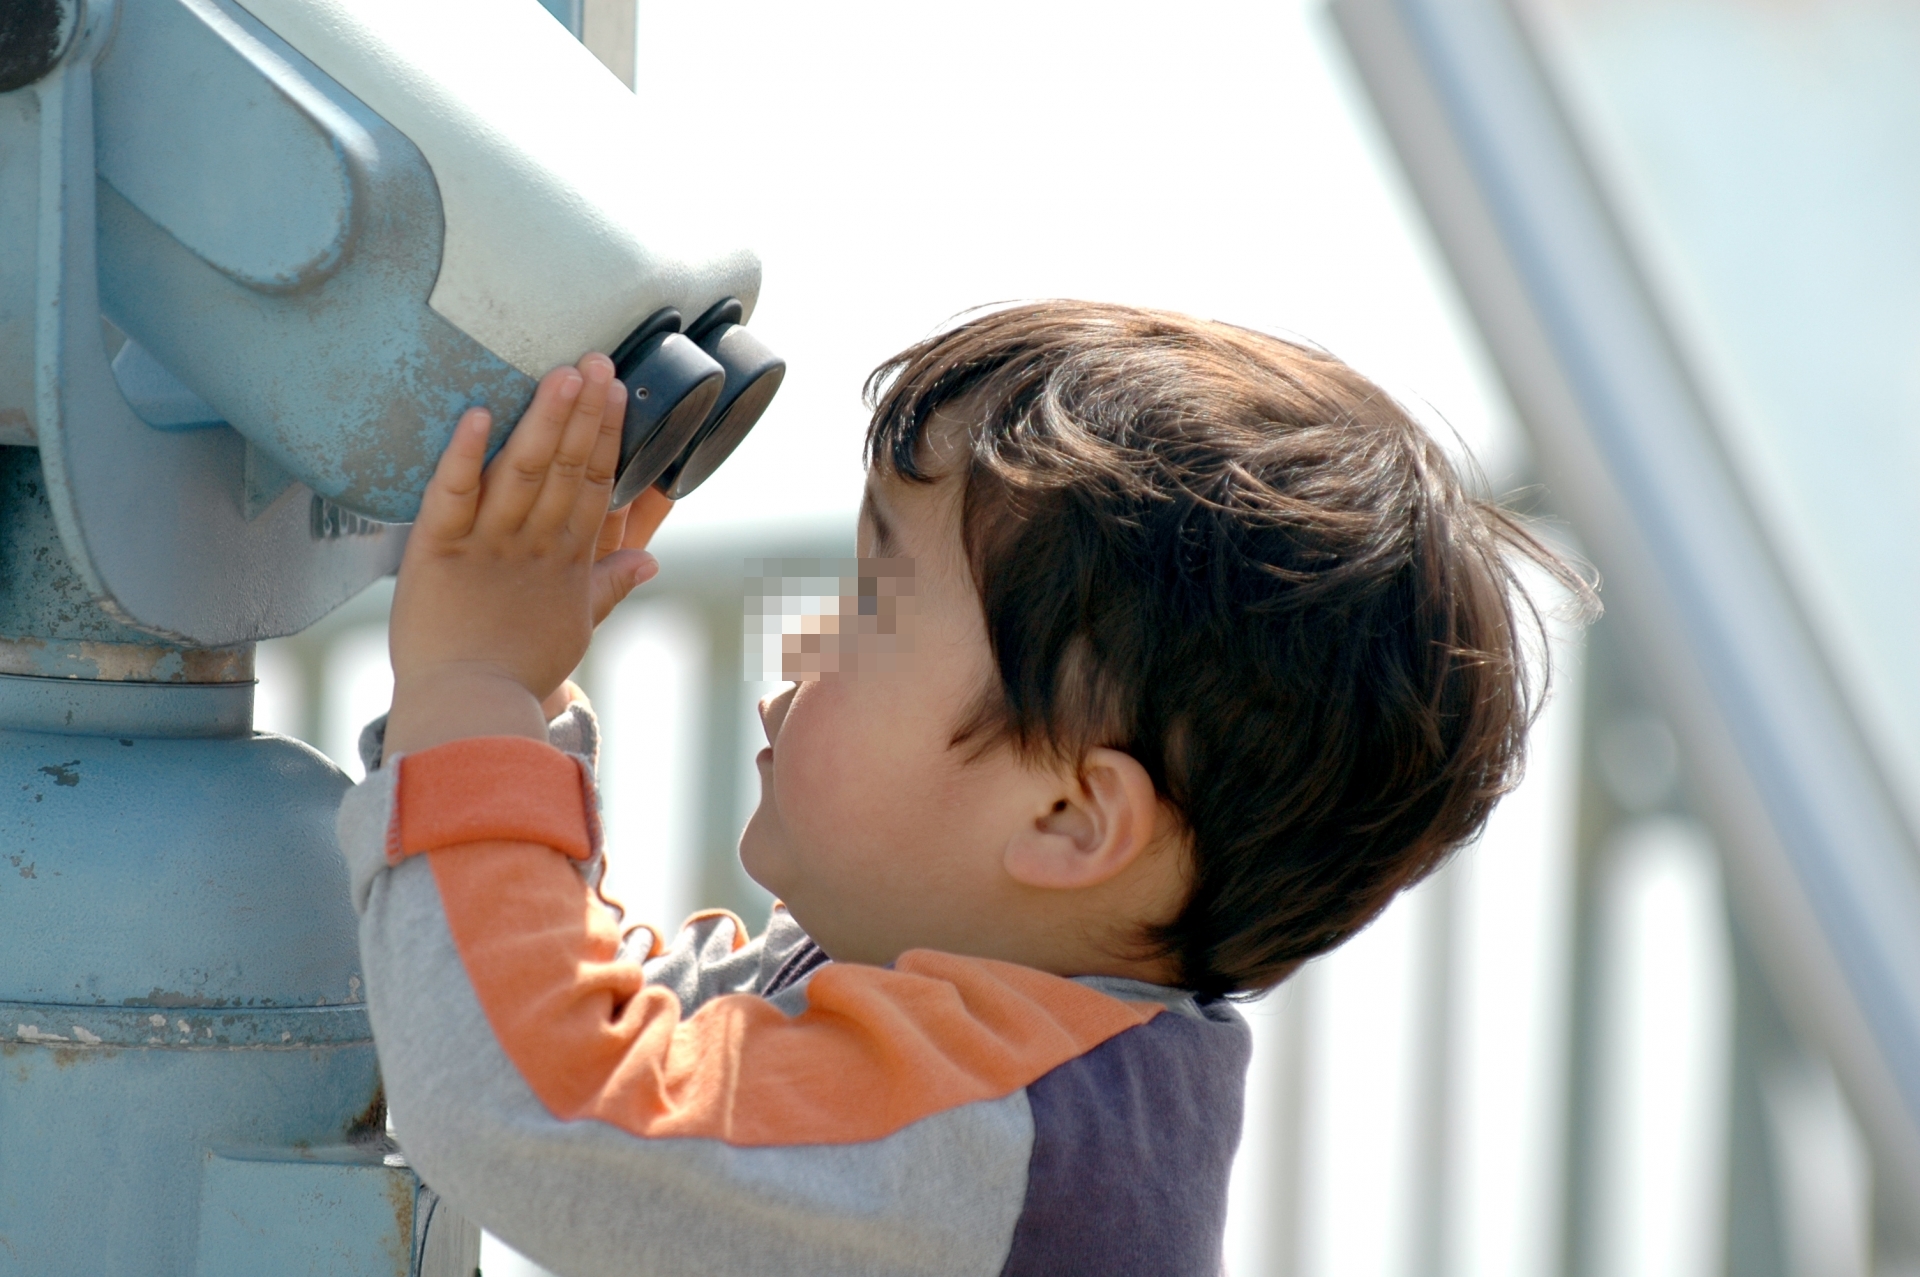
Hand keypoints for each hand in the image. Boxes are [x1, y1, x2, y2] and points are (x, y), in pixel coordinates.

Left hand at [382, 354, 659, 758]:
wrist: (466, 709)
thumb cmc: (516, 671)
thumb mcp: (574, 628)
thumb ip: (609, 586)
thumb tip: (650, 560)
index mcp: (566, 560)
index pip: (595, 486)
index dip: (607, 438)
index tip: (619, 394)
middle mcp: (533, 545)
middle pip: (565, 469)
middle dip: (583, 414)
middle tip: (598, 363)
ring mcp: (487, 545)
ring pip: (521, 472)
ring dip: (543, 421)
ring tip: (562, 375)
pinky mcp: (437, 550)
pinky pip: (451, 495)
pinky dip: (465, 455)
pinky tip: (478, 414)